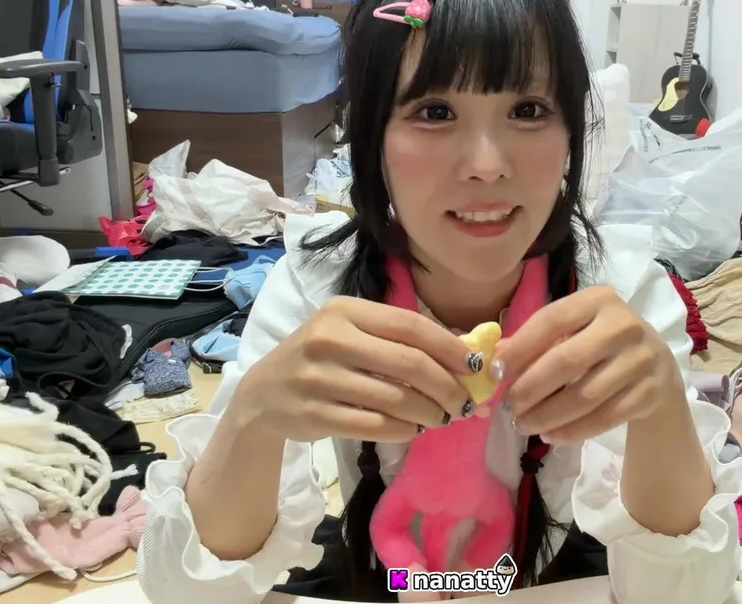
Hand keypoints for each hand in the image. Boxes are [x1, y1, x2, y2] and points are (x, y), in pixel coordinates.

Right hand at [234, 297, 475, 442]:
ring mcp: (320, 378)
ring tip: (440, 418)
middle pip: (409, 363)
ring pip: (396, 399)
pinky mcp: (315, 414)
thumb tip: (468, 356)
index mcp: (346, 311)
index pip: (411, 325)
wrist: (264, 395)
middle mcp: (330, 339)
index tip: (478, 367)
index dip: (451, 347)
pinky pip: (376, 426)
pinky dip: (405, 430)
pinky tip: (413, 429)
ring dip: (430, 413)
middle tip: (464, 403)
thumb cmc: (321, 360)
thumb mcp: (352, 334)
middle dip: (447, 386)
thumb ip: (400, 340)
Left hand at [497, 286, 682, 443]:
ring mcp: (640, 359)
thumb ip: (536, 340)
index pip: (551, 320)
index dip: (520, 347)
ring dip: (547, 415)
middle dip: (530, 388)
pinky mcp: (649, 392)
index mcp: (598, 300)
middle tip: (509, 406)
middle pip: (566, 361)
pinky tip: (551, 435)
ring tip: (524, 424)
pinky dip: (572, 431)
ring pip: (584, 396)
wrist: (657, 366)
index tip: (495, 372)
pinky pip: (603, 418)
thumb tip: (495, 360)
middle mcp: (623, 325)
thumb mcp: (573, 330)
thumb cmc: (601, 343)